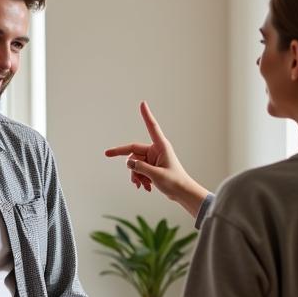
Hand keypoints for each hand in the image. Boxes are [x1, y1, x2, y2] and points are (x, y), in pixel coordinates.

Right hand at [105, 101, 208, 218]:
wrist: (182, 193)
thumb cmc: (175, 182)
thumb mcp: (156, 175)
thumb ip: (140, 167)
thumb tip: (129, 162)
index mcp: (161, 146)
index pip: (151, 127)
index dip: (146, 115)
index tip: (143, 103)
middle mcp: (156, 150)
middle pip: (134, 152)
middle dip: (131, 165)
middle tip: (115, 162)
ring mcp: (154, 158)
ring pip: (135, 163)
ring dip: (136, 175)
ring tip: (142, 185)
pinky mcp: (152, 166)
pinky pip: (139, 169)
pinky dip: (140, 178)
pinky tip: (145, 187)